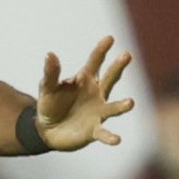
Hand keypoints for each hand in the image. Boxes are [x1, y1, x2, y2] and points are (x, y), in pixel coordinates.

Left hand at [36, 36, 134, 150]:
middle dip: (118, 67)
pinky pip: (104, 133)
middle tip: (126, 55)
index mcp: (86, 80)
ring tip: (130, 102)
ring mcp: (99, 111)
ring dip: (122, 105)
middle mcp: (97, 94)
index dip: (102, 50)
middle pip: (110, 78)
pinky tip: (116, 139)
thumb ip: (50, 73)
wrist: (47, 131)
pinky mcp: (95, 130)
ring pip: (113, 107)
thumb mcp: (47, 88)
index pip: (95, 62)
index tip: (110, 38)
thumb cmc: (50, 105)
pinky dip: (110, 136)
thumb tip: (50, 53)